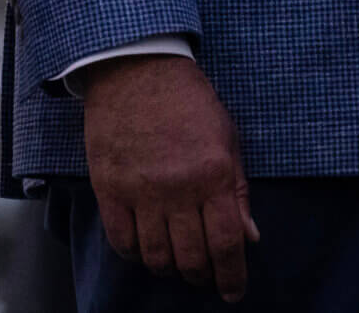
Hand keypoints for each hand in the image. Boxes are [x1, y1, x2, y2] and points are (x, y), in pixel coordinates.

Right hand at [78, 54, 259, 300]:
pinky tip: (142, 249)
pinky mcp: (108, 185)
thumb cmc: (188, 102)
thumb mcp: (227, 140)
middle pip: (192, 256)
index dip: (232, 275)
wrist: (136, 68)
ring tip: (173, 263)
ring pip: (155, 254)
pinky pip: (120, 237)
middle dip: (201, 276)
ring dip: (168, 268)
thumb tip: (250, 238)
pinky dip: (133, 253)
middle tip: (203, 276)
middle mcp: (177, 188)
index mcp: (213, 176)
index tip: (232, 290)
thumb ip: (238, 192)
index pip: (228, 244)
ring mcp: (139, 188)